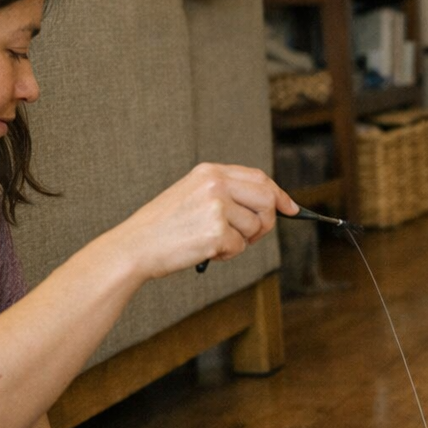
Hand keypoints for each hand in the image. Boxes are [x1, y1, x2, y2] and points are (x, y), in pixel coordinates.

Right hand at [108, 164, 298, 278]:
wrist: (136, 246)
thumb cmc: (164, 227)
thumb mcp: (193, 196)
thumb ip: (226, 195)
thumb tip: (267, 207)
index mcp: (210, 172)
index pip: (258, 177)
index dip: (279, 194)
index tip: (290, 208)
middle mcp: (215, 184)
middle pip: (267, 199)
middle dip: (267, 221)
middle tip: (253, 236)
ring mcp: (217, 207)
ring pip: (255, 227)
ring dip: (240, 242)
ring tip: (212, 242)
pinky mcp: (216, 232)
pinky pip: (240, 247)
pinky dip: (226, 254)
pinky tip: (204, 251)